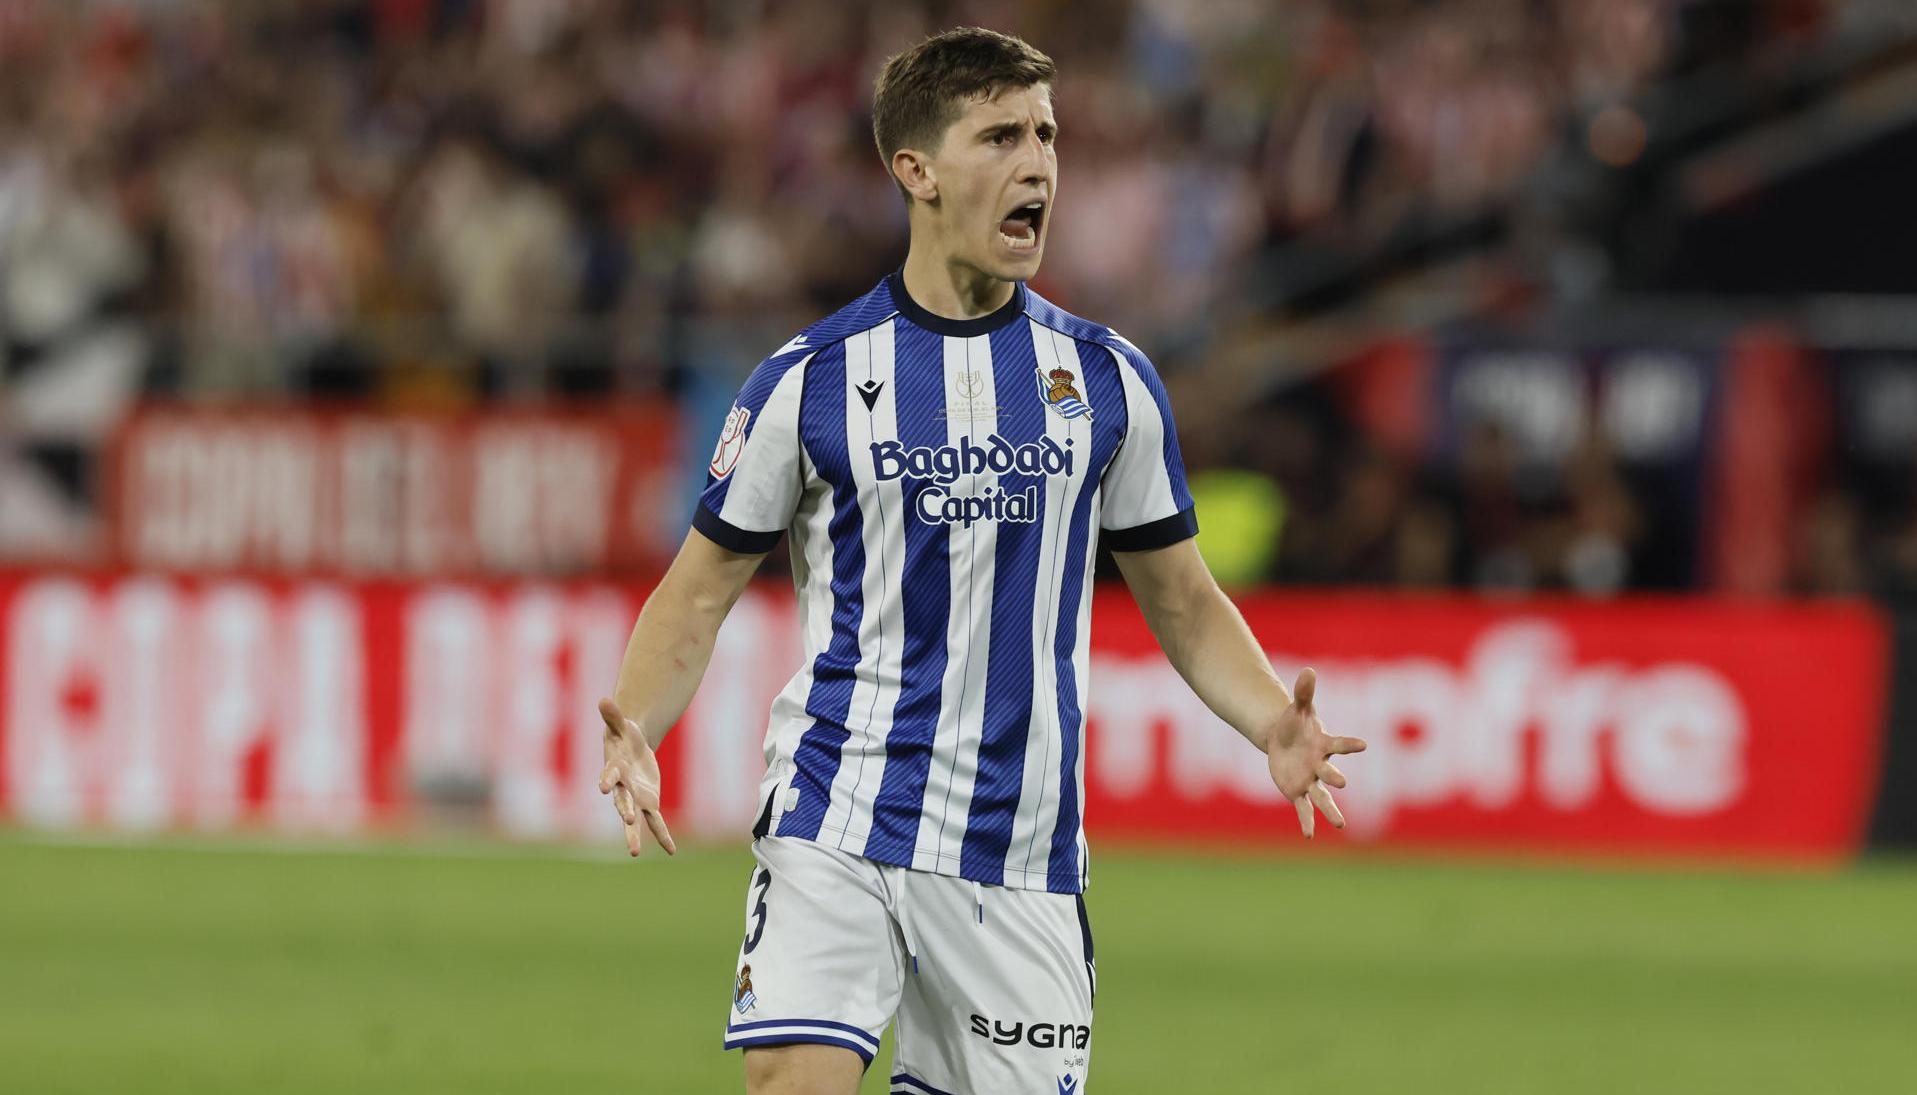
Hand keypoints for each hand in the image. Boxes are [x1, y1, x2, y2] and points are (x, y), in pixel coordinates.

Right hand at [597, 697, 676, 856]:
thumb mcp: (620, 725)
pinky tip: (671, 851)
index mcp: (613, 768)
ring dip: (635, 835)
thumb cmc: (622, 735)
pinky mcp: (648, 802)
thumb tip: (604, 699)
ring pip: (635, 818)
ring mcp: (634, 797)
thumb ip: (613, 715)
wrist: (629, 750)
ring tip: (635, 853)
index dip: (607, 779)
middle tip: (628, 821)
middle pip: (622, 800)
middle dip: (625, 810)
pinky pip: (656, 821)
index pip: (609, 774)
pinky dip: (663, 836)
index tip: (602, 786)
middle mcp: (622, 787)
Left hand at [1264, 668, 1366, 838]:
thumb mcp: (1298, 707)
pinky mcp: (1298, 791)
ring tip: (1340, 825)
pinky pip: (1304, 808)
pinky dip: (1307, 821)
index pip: (1340, 744)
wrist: (1282, 739)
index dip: (1350, 744)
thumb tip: (1308, 670)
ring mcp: (1311, 780)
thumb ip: (1304, 692)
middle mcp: (1321, 765)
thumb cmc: (1295, 723)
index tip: (1364, 745)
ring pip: (1322, 797)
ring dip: (1330, 811)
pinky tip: (1309, 835)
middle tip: (1343, 783)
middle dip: (1335, 777)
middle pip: (1330, 773)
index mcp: (1324, 744)